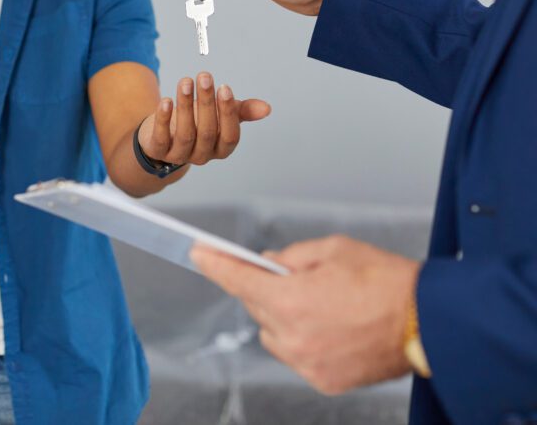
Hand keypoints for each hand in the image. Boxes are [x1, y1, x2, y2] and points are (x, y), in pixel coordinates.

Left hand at [137, 72, 270, 165]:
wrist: (163, 135)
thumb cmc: (197, 121)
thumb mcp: (219, 114)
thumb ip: (240, 111)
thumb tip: (267, 108)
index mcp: (221, 148)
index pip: (230, 135)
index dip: (228, 113)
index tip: (224, 87)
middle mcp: (202, 155)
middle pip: (208, 132)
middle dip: (206, 103)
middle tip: (204, 77)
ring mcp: (180, 155)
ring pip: (186, 133)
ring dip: (185, 105)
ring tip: (186, 82)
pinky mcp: (158, 151)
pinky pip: (162, 138)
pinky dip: (163, 119)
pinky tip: (166, 100)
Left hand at [191, 235, 419, 393]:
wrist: (430, 323)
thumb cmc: (387, 282)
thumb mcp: (334, 249)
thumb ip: (293, 257)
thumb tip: (270, 265)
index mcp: (290, 299)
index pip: (238, 279)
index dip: (215, 265)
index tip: (198, 254)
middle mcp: (292, 335)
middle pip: (256, 307)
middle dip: (267, 289)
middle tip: (297, 279)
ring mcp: (306, 363)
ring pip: (273, 334)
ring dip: (284, 318)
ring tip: (322, 306)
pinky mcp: (322, 380)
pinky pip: (296, 355)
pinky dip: (304, 340)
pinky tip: (332, 328)